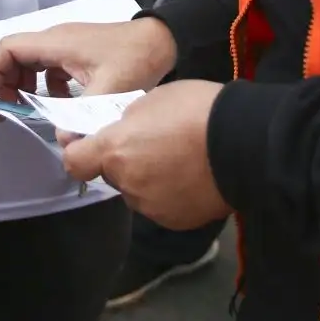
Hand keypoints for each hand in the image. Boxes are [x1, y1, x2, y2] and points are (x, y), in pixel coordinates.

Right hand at [0, 17, 177, 100]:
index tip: (2, 99)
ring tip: (36, 107)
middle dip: (8, 80)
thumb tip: (64, 145)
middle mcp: (56, 39)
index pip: (7, 48)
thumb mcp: (109, 92)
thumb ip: (83, 117)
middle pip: (16, 54)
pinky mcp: (79, 50)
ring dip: (27, 82)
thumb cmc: (135, 60)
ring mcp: (68, 43)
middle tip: (16, 107)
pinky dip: (48, 82)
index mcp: (56, 43)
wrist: (164, 40)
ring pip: (33, 59)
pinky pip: (50, 64)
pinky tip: (64, 101)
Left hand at [62, 80, 231, 229]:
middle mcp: (127, 183)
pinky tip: (192, 177)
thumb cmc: (197, 110)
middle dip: (125, 161)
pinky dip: (170, 194)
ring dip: (148, 178)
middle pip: (112, 175)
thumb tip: (122, 133)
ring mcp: (151, 206)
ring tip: (179, 160)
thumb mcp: (153, 99)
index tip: (92, 144)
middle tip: (154, 143)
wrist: (244, 143)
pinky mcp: (175, 220)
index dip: (80, 151)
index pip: (75, 162)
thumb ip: (128, 122)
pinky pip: (162, 206)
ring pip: (138, 191)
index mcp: (115, 150)